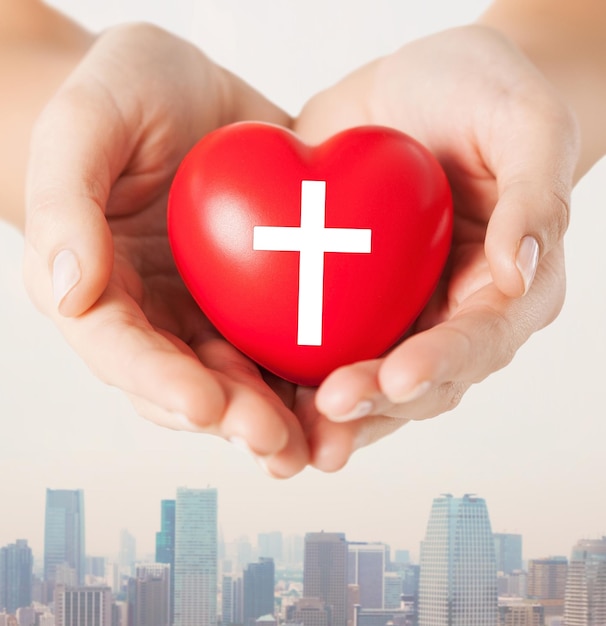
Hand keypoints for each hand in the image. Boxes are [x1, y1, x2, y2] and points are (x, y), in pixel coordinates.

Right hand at [24, 23, 309, 477]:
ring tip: (316, 444)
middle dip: (230, 416)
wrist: (190, 85)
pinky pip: (285, 339)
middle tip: (275, 442)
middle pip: (186, 380)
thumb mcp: (86, 122)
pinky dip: (311, 372)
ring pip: (240, 376)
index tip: (202, 405)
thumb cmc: (125, 90)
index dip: (157, 383)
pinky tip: (345, 391)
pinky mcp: (260, 293)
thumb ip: (65, 203)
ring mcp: (209, 307)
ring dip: (276, 415)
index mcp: (101, 285)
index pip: (119, 349)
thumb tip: (70, 290)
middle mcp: (155, 311)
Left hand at [294, 25, 578, 469]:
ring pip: (362, 378)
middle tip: (329, 411)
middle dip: (373, 402)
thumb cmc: (483, 97)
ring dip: (326, 413)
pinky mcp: (339, 296)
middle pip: (415, 380)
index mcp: (501, 288)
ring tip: (287, 437)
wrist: (418, 88)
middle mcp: (446, 314)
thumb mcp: (524, 124)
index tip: (398, 378)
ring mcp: (390, 311)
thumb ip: (535, 197)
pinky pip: (313, 341)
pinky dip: (284, 371)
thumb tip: (518, 270)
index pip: (478, 341)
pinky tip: (251, 389)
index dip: (440, 365)